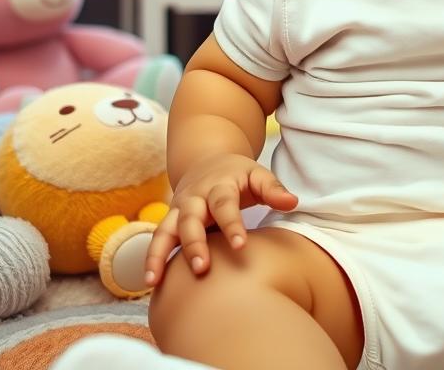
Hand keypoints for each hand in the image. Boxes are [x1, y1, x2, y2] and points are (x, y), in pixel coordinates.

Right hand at [143, 152, 297, 286]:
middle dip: (194, 243)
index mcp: (219, 185)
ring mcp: (179, 210)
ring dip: (159, 254)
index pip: (225, 205)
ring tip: (154, 281)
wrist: (206, 160)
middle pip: (191, 219)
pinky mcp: (170, 221)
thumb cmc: (237, 175)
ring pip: (165, 230)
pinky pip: (157, 240)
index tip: (241, 245)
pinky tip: (150, 283)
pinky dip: (151, 259)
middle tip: (202, 268)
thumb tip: (293, 202)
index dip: (232, 225)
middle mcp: (195, 197)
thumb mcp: (257, 174)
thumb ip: (273, 190)